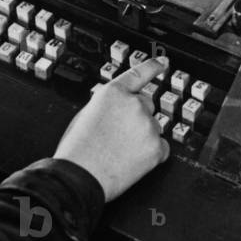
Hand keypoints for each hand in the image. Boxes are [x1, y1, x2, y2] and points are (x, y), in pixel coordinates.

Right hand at [53, 58, 169, 201]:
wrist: (80, 177)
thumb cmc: (77, 150)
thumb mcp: (85, 115)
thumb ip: (107, 105)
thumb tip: (116, 109)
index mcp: (113, 93)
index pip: (139, 74)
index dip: (153, 66)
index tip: (163, 63)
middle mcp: (134, 104)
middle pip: (147, 104)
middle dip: (137, 116)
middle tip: (121, 134)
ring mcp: (147, 125)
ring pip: (153, 127)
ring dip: (143, 136)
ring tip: (122, 151)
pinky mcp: (156, 147)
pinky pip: (162, 148)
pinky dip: (152, 154)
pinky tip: (133, 160)